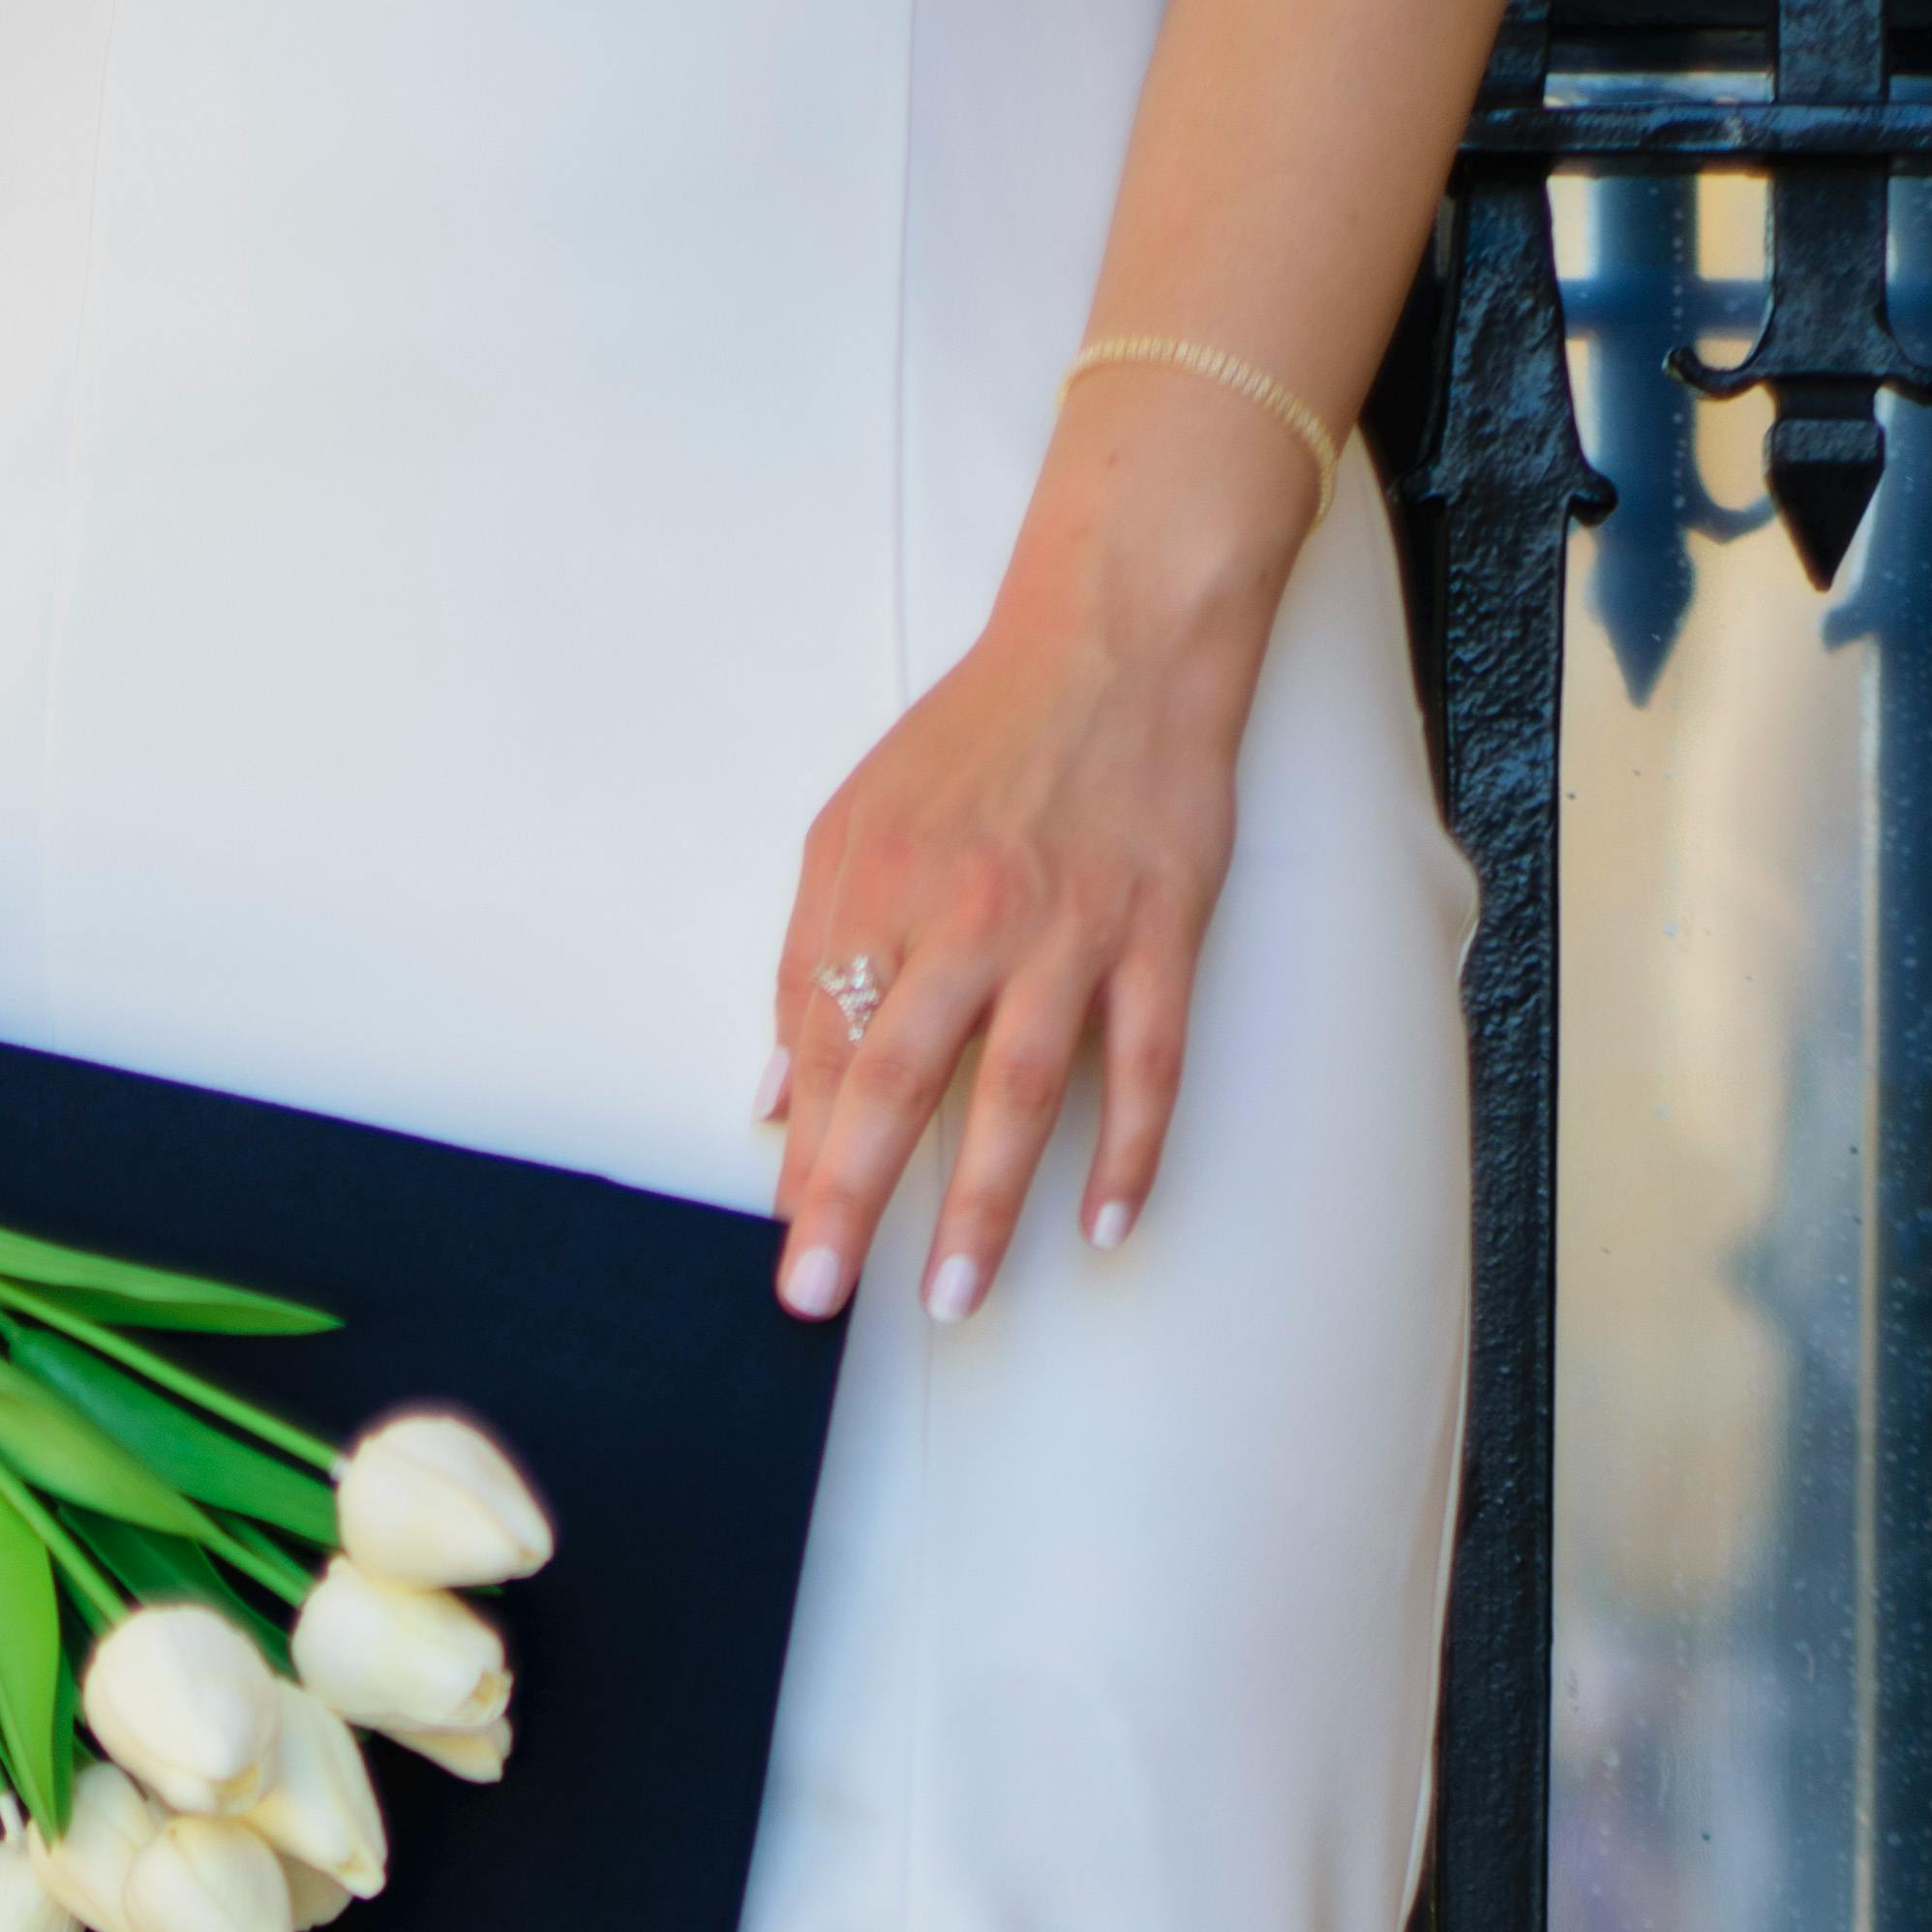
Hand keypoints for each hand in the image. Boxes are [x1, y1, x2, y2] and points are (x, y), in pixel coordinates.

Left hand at [767, 405, 1303, 1325]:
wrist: (1118, 634)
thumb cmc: (980, 738)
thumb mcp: (854, 826)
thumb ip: (807, 957)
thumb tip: (770, 1096)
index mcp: (881, 887)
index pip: (824, 1043)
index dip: (802, 1149)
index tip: (790, 1239)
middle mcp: (969, 913)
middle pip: (897, 1076)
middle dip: (850, 1194)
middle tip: (817, 1295)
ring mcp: (1071, 926)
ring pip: (1021, 1086)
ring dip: (984, 1200)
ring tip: (953, 1296)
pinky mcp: (1161, 928)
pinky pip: (1149, 1059)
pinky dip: (1131, 1147)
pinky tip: (1106, 1225)